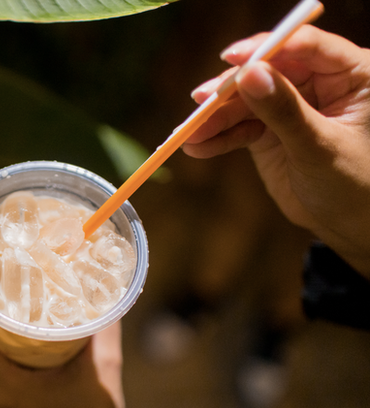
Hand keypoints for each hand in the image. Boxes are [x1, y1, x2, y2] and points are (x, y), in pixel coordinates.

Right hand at [183, 25, 369, 278]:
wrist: (347, 224)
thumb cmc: (354, 184)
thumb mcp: (319, 146)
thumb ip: (284, 110)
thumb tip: (249, 74)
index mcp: (350, 73)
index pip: (304, 47)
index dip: (267, 49)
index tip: (232, 58)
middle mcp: (318, 82)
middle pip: (266, 72)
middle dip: (230, 89)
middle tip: (200, 102)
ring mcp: (290, 106)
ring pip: (246, 101)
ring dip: (216, 118)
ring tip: (189, 134)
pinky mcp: (269, 130)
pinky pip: (239, 127)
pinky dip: (218, 138)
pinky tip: (198, 148)